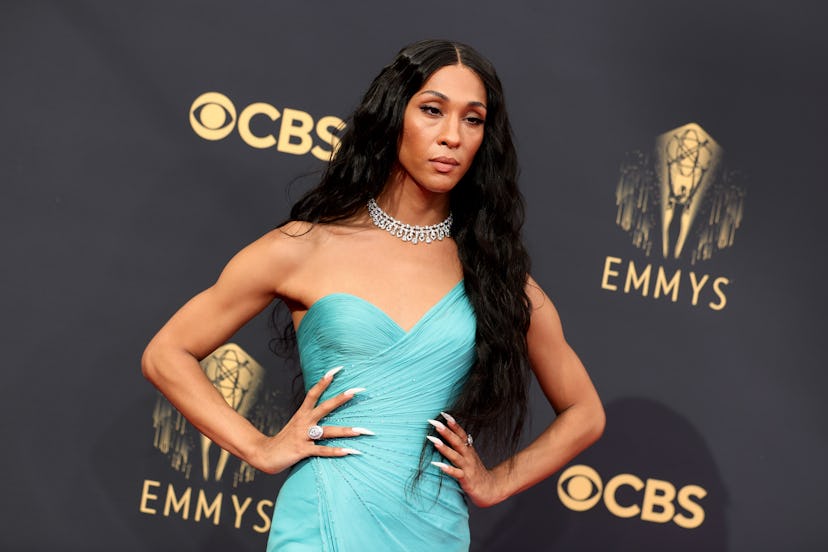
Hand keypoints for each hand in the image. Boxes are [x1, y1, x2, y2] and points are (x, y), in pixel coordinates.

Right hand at [251, 366, 370, 473]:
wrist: (265, 455)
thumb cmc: (285, 440)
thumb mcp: (297, 425)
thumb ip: (310, 419)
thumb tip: (324, 411)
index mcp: (302, 414)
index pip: (313, 393)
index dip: (324, 381)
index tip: (336, 369)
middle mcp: (304, 422)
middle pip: (324, 407)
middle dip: (340, 399)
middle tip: (355, 390)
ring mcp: (303, 436)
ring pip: (328, 431)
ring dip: (345, 431)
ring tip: (361, 430)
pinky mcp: (302, 450)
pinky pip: (322, 451)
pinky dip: (335, 451)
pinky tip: (348, 451)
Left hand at [426, 412, 504, 506]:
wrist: (491, 490)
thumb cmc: (476, 472)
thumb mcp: (470, 457)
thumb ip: (461, 447)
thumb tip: (448, 434)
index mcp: (469, 450)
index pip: (461, 434)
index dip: (453, 424)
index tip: (444, 413)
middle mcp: (469, 456)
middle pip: (457, 441)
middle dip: (445, 431)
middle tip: (434, 422)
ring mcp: (468, 467)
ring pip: (455, 455)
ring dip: (444, 447)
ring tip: (432, 439)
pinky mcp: (467, 480)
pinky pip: (456, 473)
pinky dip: (447, 468)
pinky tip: (437, 464)